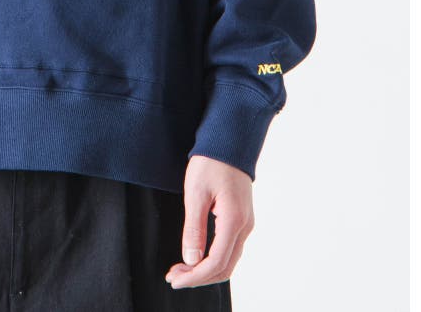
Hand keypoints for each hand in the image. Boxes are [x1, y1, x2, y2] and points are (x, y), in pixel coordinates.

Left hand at [165, 154, 253, 288]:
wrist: (229, 141)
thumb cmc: (211, 162)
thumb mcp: (195, 193)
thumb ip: (194, 228)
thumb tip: (190, 259)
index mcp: (233, 221)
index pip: (215, 262)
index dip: (194, 276)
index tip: (174, 278)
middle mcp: (245, 227)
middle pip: (224, 267)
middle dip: (198, 277)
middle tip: (174, 277)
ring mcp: (246, 224)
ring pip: (229, 260)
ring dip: (205, 270)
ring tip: (181, 268)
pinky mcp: (242, 219)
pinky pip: (230, 248)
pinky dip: (213, 258)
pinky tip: (196, 256)